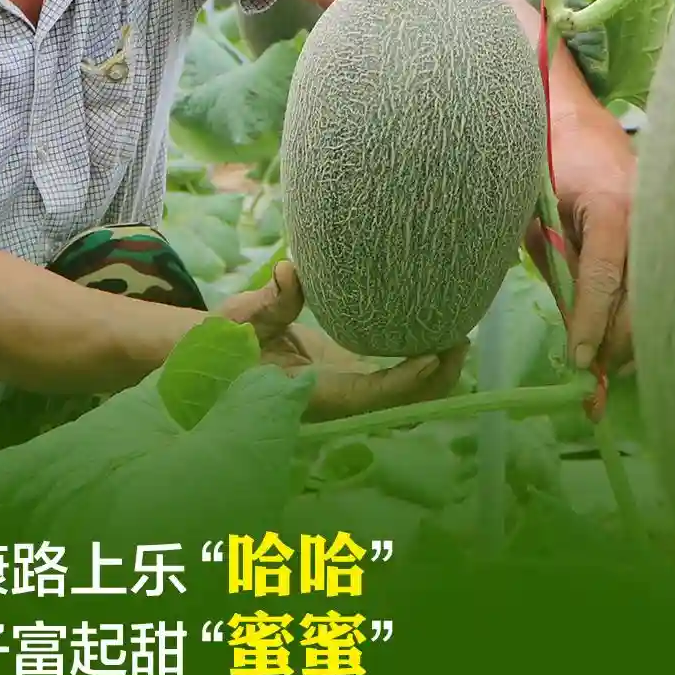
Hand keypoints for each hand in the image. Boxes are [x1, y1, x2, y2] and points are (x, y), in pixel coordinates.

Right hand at [217, 262, 468, 419]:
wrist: (214, 365)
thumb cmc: (224, 344)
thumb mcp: (241, 321)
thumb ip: (269, 302)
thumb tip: (292, 270)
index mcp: (312, 394)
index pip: (368, 395)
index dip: (404, 381)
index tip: (433, 355)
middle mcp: (337, 401)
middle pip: (398, 404)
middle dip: (433, 379)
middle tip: (459, 336)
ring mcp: (347, 392)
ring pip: (402, 398)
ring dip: (433, 374)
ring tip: (458, 333)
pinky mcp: (349, 379)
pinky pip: (393, 382)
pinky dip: (420, 366)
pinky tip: (436, 334)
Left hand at [534, 105, 636, 377]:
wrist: (576, 122)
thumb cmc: (546, 165)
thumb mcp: (537, 217)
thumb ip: (555, 267)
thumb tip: (571, 326)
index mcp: (610, 206)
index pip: (604, 277)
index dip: (592, 322)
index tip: (580, 360)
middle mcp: (647, 215)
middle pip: (641, 295)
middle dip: (618, 341)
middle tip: (594, 377)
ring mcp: (662, 222)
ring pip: (657, 294)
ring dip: (633, 334)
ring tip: (607, 367)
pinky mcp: (665, 230)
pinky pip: (659, 279)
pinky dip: (643, 311)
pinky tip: (624, 338)